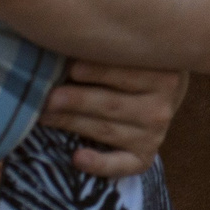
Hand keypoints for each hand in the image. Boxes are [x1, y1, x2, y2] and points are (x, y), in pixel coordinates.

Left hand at [39, 64, 190, 177]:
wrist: (162, 94)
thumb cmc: (136, 65)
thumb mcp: (134, 53)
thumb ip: (111, 51)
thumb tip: (69, 44)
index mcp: (164, 75)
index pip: (127, 74)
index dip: (98, 71)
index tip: (71, 68)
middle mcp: (162, 108)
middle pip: (112, 104)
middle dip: (77, 100)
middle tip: (49, 97)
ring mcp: (154, 135)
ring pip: (107, 130)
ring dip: (73, 123)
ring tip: (45, 116)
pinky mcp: (144, 157)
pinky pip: (121, 165)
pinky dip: (99, 164)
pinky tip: (78, 158)